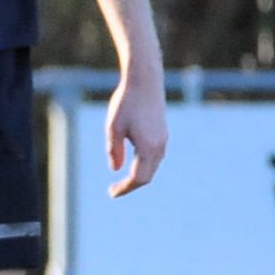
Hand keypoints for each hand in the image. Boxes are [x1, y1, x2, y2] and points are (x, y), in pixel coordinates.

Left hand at [103, 70, 167, 197]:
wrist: (145, 82)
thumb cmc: (126, 103)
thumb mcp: (113, 127)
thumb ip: (114, 150)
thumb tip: (115, 169)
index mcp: (149, 147)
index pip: (138, 178)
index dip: (125, 188)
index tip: (111, 193)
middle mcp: (160, 146)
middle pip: (147, 176)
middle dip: (131, 185)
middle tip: (113, 191)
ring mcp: (163, 140)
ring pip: (152, 167)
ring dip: (138, 176)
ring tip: (121, 182)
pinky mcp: (162, 133)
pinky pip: (154, 157)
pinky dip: (143, 165)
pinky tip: (131, 165)